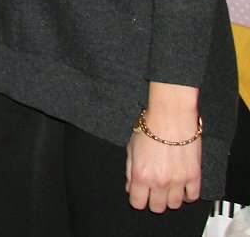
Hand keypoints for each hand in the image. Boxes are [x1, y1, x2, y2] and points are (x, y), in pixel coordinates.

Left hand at [126, 88, 202, 212]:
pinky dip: (187, 195)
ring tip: (168, 189)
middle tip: (154, 192)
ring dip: (171, 199)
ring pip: (175, 205)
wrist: (171, 117)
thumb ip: (130, 170)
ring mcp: (178, 181)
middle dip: (154, 201)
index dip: (138, 199)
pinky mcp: (194, 176)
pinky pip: (192, 196)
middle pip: (157, 208)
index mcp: (141, 175)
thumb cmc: (150, 128)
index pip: (138, 203)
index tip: (140, 195)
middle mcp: (159, 181)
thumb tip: (131, 186)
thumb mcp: (131, 148)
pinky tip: (182, 187)